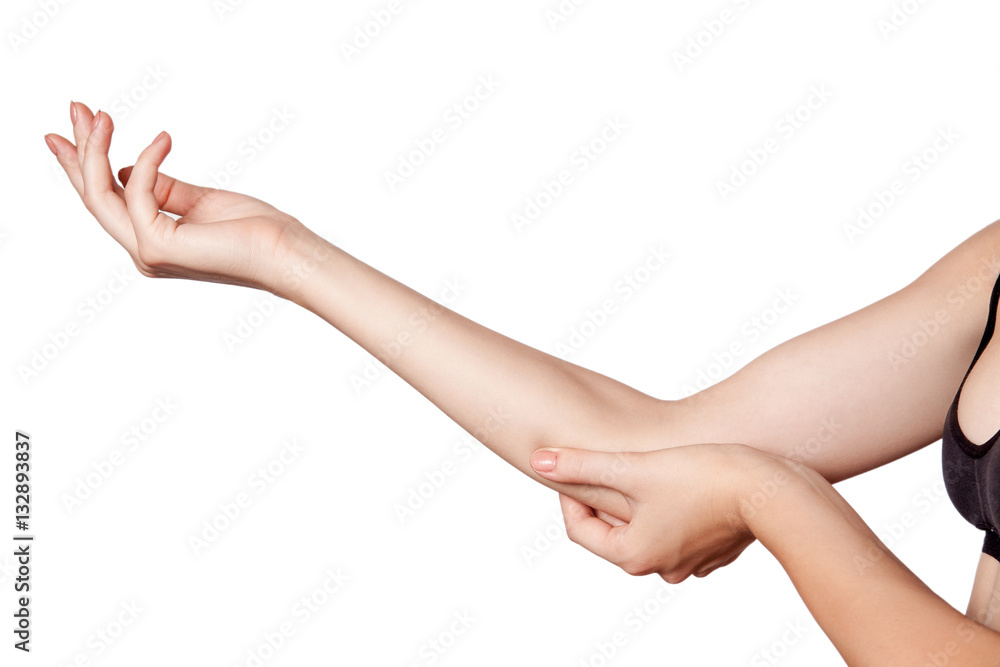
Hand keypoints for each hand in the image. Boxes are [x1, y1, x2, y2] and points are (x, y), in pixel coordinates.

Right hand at [45, 101, 318, 294]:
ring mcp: (147, 253)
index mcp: (153, 243)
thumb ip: (165, 189)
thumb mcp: (202, 201)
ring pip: (100, 196)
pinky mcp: (158, 246)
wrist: (284, 251)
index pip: (108, 201)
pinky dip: (147, 160)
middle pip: (94, 197)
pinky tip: (164, 137)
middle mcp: (144, 252)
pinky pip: (137, 192)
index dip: (84, 164)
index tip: (77, 125)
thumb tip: (128, 169)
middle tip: (76, 106)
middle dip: (81, 150)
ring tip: (103, 115)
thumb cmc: (254, 230)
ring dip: (96, 149)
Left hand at [529, 443, 772, 582]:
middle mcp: (660, 568)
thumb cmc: (705, 478)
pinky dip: (671, 505)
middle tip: (612, 462)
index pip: (580, 529)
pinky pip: (677, 527)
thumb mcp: (633, 468)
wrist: (774, 490)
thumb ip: (582, 466)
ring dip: (640, 500)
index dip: (571, 492)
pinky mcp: (714, 549)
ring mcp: (690, 562)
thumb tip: (537, 460)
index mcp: (633, 556)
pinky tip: (681, 479)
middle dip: (607, 496)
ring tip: (647, 468)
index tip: (577, 464)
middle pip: (614, 529)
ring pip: (647, 526)